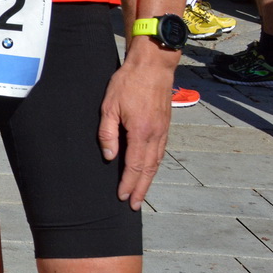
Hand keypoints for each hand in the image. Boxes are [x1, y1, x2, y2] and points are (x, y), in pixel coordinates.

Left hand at [98, 50, 174, 208]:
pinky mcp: (165, 126)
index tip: (123, 197)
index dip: (129, 183)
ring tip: (142, 193)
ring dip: (149, 180)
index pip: (134, 166)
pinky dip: (155, 166)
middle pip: (149, 169)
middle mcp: (155, 135)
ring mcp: (163, 131)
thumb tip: (109, 156)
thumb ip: (108, 133)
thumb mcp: (109, 105)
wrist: (153, 66)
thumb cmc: (128, 83)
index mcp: (141, 132)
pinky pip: (160, 152)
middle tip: (135, 205)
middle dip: (141, 189)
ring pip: (157, 162)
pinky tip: (149, 170)